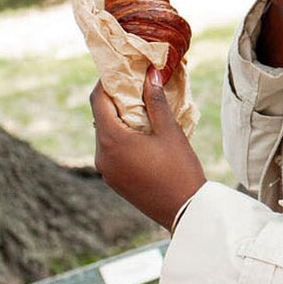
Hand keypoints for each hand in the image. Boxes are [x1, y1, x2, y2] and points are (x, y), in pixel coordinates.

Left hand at [92, 70, 205, 230]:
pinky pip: (111, 153)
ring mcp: (106, 171)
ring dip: (119, 122)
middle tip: (136, 89)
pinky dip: (122, 140)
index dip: (106, 82)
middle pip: (100, 118)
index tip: (121, 72)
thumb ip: (156, 102)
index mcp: (112, 139)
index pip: (98, 100)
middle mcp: (101, 155)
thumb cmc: (180, 170)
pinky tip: (143, 138)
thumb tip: (150, 74)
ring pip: (106, 136)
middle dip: (115, 102)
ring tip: (143, 114)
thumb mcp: (170, 132)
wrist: (185, 211)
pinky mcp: (114, 181)